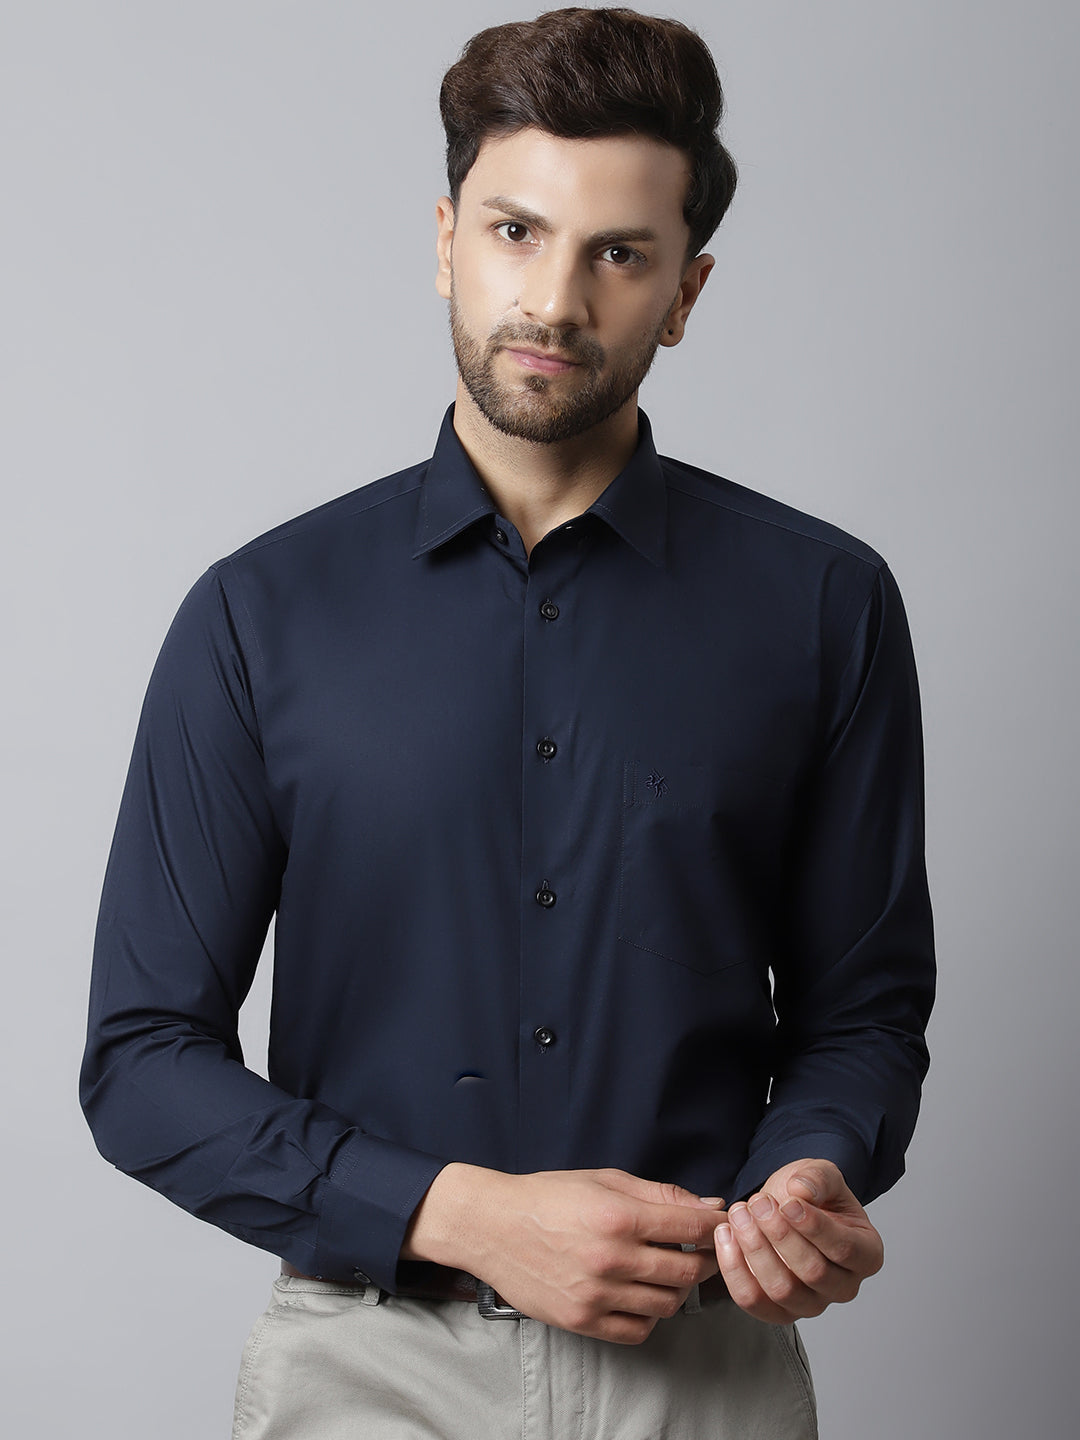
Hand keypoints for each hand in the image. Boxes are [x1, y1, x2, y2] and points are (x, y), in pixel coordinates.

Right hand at [403, 1163, 721, 1343]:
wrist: (492, 1225)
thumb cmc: (548, 1196)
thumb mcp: (605, 1180)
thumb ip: (660, 1195)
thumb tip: (710, 1206)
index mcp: (619, 1216)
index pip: (691, 1227)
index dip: (714, 1226)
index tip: (719, 1225)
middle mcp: (610, 1258)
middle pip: (686, 1270)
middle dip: (704, 1259)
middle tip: (701, 1251)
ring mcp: (596, 1294)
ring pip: (667, 1304)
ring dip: (678, 1288)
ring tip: (667, 1271)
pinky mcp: (582, 1320)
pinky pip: (637, 1329)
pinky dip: (649, 1316)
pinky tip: (641, 1295)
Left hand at [713, 1158, 882, 1322]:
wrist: (783, 1207)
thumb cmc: (809, 1195)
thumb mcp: (820, 1173)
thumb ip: (817, 1178)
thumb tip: (801, 1191)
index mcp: (866, 1254)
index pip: (844, 1249)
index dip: (814, 1227)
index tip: (787, 1203)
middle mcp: (843, 1286)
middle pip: (813, 1272)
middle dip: (780, 1235)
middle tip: (758, 1203)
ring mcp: (811, 1304)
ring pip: (782, 1290)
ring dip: (755, 1250)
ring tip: (739, 1214)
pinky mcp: (777, 1311)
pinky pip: (753, 1301)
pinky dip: (735, 1269)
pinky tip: (726, 1236)